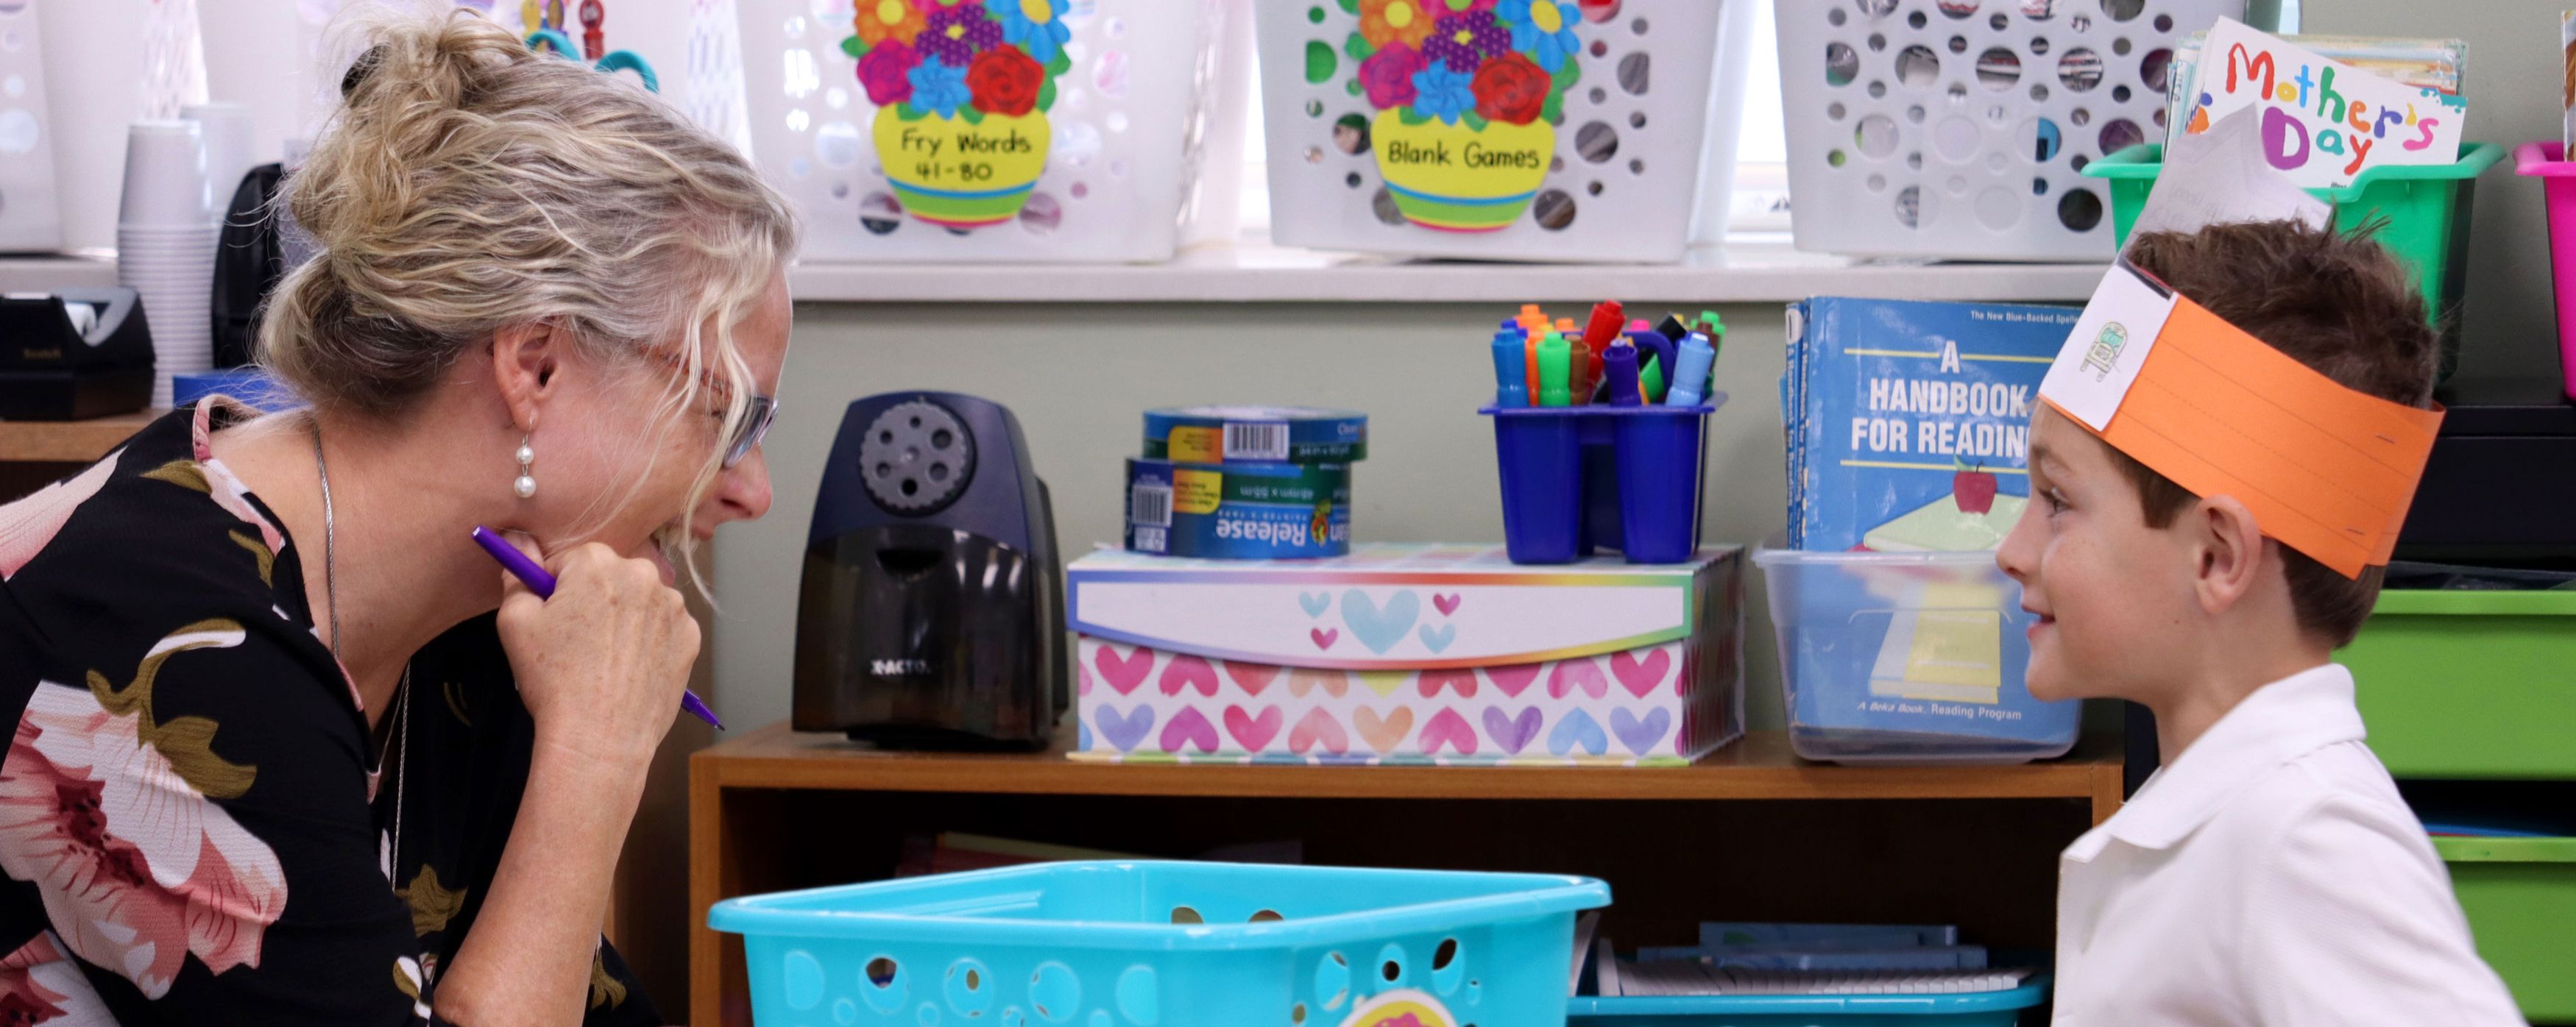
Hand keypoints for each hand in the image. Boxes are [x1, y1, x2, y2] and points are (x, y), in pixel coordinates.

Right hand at [493, 535, 699, 770]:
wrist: (599, 737)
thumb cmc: (554, 681)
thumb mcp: (516, 622)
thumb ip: (517, 574)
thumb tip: (516, 539)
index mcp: (598, 563)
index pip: (570, 561)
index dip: (556, 590)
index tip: (552, 617)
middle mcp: (644, 575)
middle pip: (609, 576)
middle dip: (591, 599)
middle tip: (575, 641)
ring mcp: (673, 607)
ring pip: (638, 600)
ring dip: (622, 618)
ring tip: (602, 659)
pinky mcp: (690, 637)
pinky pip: (662, 627)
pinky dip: (647, 640)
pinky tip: (627, 667)